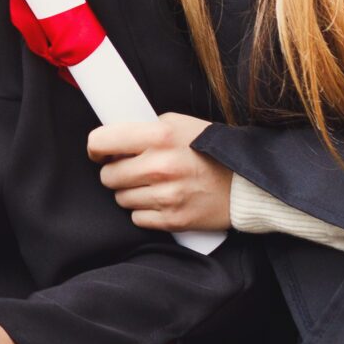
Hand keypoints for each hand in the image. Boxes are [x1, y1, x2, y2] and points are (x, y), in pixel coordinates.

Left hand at [88, 113, 231, 232]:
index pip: (101, 142)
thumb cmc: (210, 149)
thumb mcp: (178, 124)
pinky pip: (137, 218)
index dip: (96, 148)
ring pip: (121, 198)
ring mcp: (167, 195)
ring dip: (131, 192)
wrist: (248, 182)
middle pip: (108, 175)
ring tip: (152, 184)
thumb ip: (144, 130)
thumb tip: (112, 141)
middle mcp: (161, 166)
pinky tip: (161, 200)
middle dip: (116, 172)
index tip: (100, 152)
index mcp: (159, 136)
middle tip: (133, 169)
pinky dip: (145, 211)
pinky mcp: (174, 219)